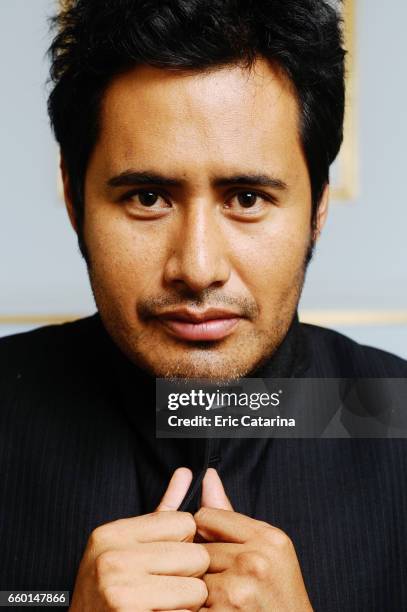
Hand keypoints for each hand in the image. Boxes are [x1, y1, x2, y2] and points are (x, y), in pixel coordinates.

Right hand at [70, 467, 208, 611]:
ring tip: (161, 604)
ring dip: (187, 604)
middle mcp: (113, 559)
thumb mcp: (128, 547)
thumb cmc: (110, 593)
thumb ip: (162, 511)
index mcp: (112, 534)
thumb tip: (186, 473)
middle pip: (196, 555)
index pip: (185, 522)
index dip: (183, 544)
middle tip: (164, 587)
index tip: (163, 559)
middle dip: (189, 576)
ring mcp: (121, 592)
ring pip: (197, 590)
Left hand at [196, 469, 312, 610]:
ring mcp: (239, 591)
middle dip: (204, 564)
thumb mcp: (267, 548)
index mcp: (268, 538)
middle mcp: (255, 561)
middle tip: (223, 579)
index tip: (215, 546)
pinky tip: (216, 610)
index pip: (207, 516)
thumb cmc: (279, 594)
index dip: (205, 532)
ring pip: (193, 577)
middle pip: (198, 548)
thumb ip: (230, 513)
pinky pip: (192, 605)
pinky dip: (198, 610)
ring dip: (201, 589)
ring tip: (221, 598)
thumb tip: (208, 475)